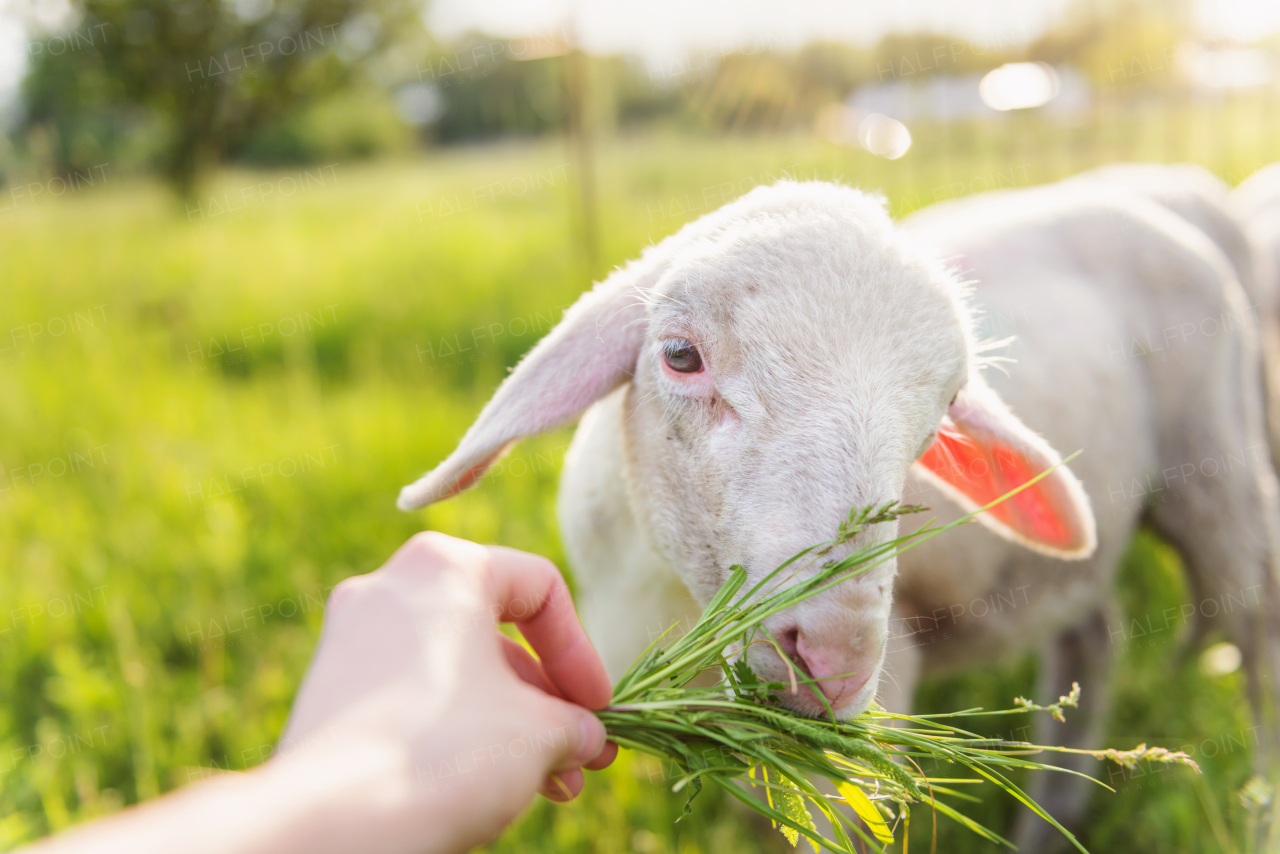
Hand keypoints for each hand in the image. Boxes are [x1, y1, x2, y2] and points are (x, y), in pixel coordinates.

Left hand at [279, 531, 618, 850]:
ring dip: (512, 725)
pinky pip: (416, 697)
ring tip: (552, 787)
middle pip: (497, 635)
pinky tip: (491, 786)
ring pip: (457, 672)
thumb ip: (573, 721)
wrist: (331, 824)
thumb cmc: (446, 753)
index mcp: (444, 566)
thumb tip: (585, 736)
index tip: (602, 710)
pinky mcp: (330, 691)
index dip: (584, 653)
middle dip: (548, 702)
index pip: (541, 588)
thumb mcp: (538, 731)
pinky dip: (460, 731)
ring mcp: (353, 638)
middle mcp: (390, 586)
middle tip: (584, 754)